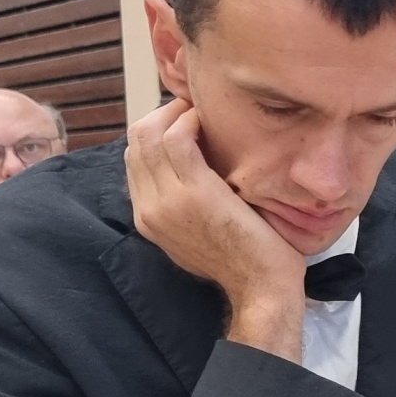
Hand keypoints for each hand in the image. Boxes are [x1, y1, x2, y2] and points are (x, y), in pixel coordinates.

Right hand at [126, 100, 304, 358]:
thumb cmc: (245, 261)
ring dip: (176, 113)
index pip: (133, 158)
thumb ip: (185, 205)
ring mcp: (168, 200)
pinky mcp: (194, 192)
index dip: (155, 131)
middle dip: (162, 115)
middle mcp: (149, 209)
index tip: (183, 121)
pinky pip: (177, 139)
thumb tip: (192, 168)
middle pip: (136, 141)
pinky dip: (191, 121)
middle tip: (192, 108)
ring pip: (150, 134)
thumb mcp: (201, 234)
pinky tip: (211, 121)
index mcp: (147, 219)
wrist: (261, 288)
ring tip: (203, 110)